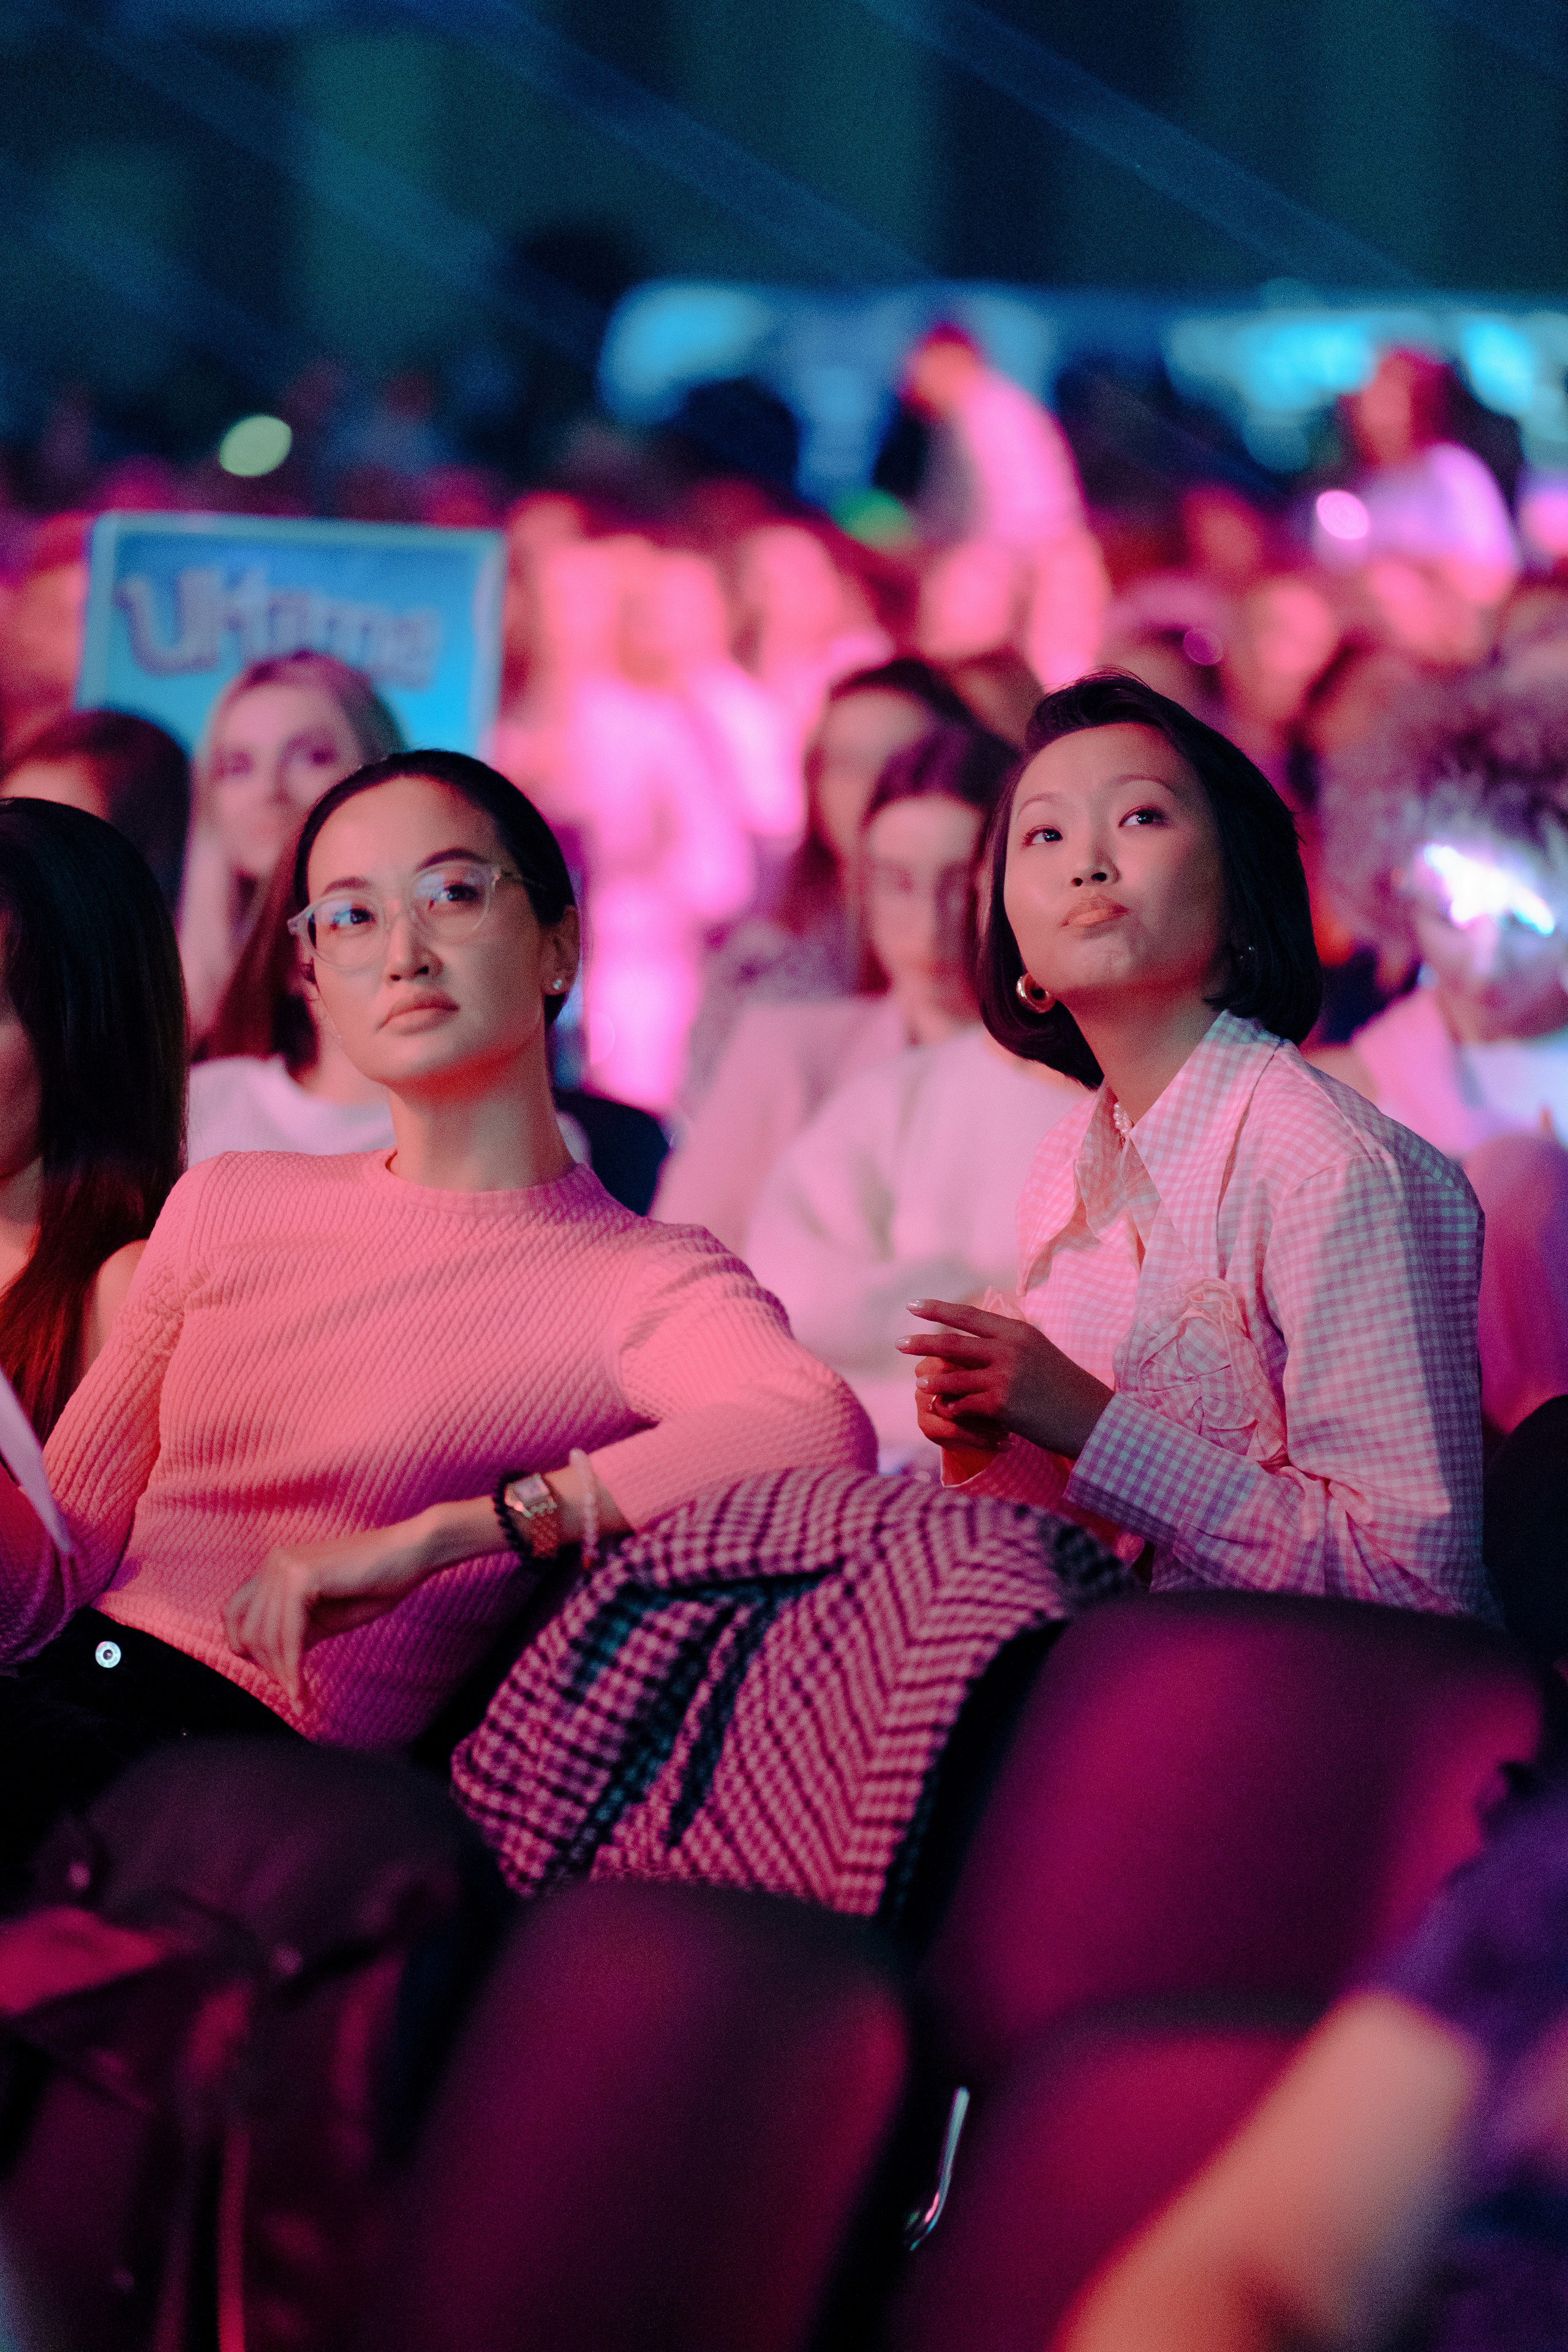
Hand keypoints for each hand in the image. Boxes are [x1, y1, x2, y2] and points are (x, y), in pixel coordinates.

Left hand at [223, 1499, 495, 1708]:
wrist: (410, 1554)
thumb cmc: (375, 1583)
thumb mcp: (324, 1615)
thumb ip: (294, 1631)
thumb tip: (271, 1663)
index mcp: (275, 1567)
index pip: (235, 1615)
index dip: (247, 1649)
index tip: (275, 1673)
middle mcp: (273, 1563)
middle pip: (247, 1631)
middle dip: (268, 1667)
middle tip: (292, 1689)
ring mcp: (285, 1567)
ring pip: (265, 1638)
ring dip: (282, 1674)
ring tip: (301, 1696)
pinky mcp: (302, 1578)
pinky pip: (288, 1636)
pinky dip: (293, 1668)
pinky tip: (303, 1689)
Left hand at [896, 1299, 1110, 1460]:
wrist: (1093, 1420)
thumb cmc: (1068, 1389)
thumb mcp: (1041, 1352)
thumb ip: (1009, 1343)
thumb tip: (978, 1338)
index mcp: (1018, 1332)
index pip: (969, 1316)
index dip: (938, 1309)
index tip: (913, 1306)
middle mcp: (1009, 1349)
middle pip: (953, 1343)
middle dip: (922, 1343)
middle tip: (899, 1343)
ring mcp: (1004, 1377)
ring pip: (953, 1377)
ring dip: (933, 1382)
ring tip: (921, 1384)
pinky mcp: (1001, 1405)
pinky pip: (964, 1405)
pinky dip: (954, 1409)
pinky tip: (950, 1412)